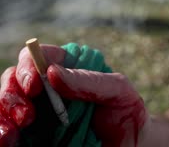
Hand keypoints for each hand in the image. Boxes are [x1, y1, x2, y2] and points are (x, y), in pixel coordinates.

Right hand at [0, 45, 149, 146]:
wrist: (130, 143)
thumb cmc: (125, 110)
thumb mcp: (118, 90)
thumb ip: (89, 80)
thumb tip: (52, 73)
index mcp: (66, 68)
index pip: (38, 56)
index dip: (29, 66)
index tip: (34, 85)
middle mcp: (45, 88)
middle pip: (12, 80)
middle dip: (12, 95)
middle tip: (25, 116)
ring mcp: (36, 112)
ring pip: (4, 106)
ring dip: (3, 118)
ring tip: (12, 134)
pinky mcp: (32, 135)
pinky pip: (9, 133)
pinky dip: (4, 136)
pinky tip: (10, 142)